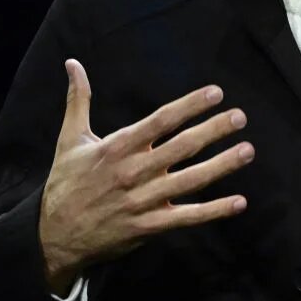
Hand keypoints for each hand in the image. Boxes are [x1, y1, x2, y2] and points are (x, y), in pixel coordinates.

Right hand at [38, 59, 253, 292]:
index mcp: (117, 148)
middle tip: (240, 117)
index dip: (189, 106)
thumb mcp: (69, 140)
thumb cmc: (65, 184)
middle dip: (213, 130)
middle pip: (181, 148)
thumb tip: (73, 63)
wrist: (52, 236)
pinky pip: (186, 217)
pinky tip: (239, 202)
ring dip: (221, 166)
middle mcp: (133, 172)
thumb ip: (78, 100)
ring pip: (189, 181)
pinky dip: (214, 211)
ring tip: (248, 151)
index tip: (216, 93)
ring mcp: (143, 201)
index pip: (160, 121)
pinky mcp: (148, 227)